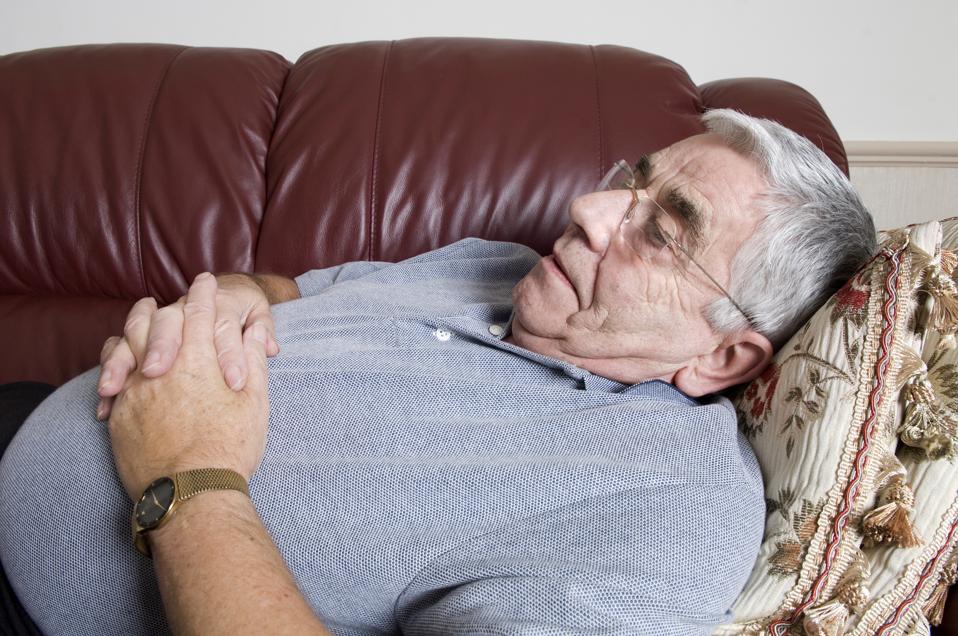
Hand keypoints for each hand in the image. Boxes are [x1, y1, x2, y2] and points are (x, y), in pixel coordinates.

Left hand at [107, 273, 270, 498]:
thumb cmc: (231, 447)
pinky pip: (113, 380)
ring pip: (126, 345)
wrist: (192, 492)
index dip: (205, 293)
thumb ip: (251, 359)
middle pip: (154, 321)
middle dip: (163, 306)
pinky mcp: (121, 415)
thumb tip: (253, 331)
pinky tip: (123, 368)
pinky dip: (118, 365)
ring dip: (133, 328)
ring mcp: (136, 390)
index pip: (201, 312)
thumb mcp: (255, 401)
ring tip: (137, 321)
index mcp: (199, 359)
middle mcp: (162, 367)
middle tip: (166, 299)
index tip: (206, 281)